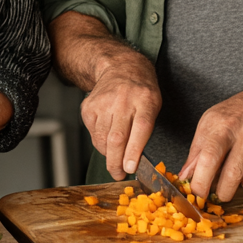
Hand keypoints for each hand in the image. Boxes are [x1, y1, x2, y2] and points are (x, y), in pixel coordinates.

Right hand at [80, 53, 160, 179]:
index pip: (140, 128)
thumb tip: (135, 161)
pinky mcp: (88, 107)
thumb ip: (147, 130)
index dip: (134, 150)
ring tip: (115, 159)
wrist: (120, 68)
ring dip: (108, 155)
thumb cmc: (141, 92)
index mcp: (145, 100)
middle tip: (118, 175)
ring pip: (102, 139)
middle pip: (117, 138)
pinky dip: (100, 143)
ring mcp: (103, 103)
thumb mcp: (154, 105)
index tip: (131, 168)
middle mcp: (123, 100)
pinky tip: (107, 138)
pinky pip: (93, 134)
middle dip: (116, 163)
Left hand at [178, 88, 242, 201]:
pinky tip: (242, 174)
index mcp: (214, 122)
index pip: (198, 155)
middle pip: (212, 163)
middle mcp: (232, 128)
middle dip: (205, 187)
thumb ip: (198, 150)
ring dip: (226, 191)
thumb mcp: (213, 123)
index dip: (194, 179)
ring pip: (235, 176)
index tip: (191, 192)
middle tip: (204, 198)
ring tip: (223, 192)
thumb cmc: (239, 114)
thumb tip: (184, 177)